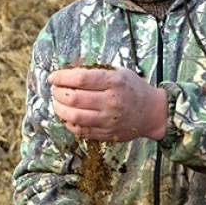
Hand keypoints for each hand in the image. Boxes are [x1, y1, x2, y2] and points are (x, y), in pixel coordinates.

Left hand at [49, 67, 167, 141]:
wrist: (152, 112)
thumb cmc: (133, 88)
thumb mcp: (119, 72)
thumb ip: (95, 71)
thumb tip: (68, 70)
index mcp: (114, 82)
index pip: (80, 78)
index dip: (62, 77)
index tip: (53, 77)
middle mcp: (111, 101)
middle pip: (73, 98)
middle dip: (58, 93)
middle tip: (55, 89)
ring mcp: (108, 120)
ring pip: (74, 116)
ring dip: (59, 109)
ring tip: (57, 103)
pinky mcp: (106, 134)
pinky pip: (80, 130)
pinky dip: (68, 123)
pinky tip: (66, 116)